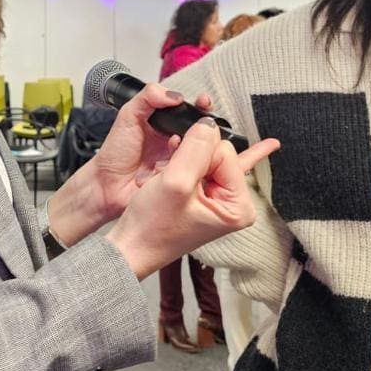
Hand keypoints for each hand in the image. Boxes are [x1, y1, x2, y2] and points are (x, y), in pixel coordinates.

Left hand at [46, 84, 214, 244]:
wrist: (107, 184)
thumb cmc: (115, 152)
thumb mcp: (128, 116)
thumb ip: (148, 97)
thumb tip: (173, 95)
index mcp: (165, 123)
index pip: (189, 110)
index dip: (199, 106)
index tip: (203, 102)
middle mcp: (175, 141)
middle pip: (200, 131)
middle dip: (202, 127)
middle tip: (199, 125)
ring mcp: (178, 160)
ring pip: (197, 149)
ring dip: (188, 146)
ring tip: (172, 145)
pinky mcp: (179, 178)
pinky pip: (191, 169)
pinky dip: (182, 165)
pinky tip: (168, 164)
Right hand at [104, 116, 278, 279]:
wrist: (132, 247)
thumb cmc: (152, 228)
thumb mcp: (175, 182)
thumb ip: (196, 148)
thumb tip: (209, 123)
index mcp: (238, 206)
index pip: (226, 152)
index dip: (197, 154)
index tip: (178, 171)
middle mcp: (235, 203)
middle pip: (219, 153)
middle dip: (191, 156)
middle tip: (171, 176)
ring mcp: (220, 199)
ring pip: (207, 156)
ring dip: (185, 159)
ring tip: (167, 178)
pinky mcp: (205, 196)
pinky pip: (204, 166)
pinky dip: (187, 160)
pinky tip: (195, 149)